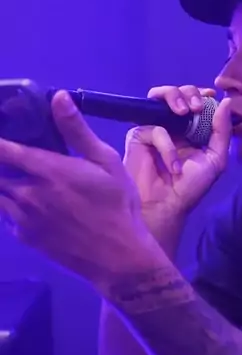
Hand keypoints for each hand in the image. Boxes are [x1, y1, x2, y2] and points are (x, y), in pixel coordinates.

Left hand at [0, 90, 158, 287]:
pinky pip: (5, 214)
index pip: (3, 149)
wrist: (118, 257)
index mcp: (47, 170)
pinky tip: (22, 199)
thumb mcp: (106, 162)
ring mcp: (22, 218)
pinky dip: (7, 202)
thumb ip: (77, 131)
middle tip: (8, 155)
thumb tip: (58, 97)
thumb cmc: (117, 205)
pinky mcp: (24, 237)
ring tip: (15, 176)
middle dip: (1, 162)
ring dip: (3, 183)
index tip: (1, 130)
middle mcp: (27, 194)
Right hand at [123, 85, 231, 234]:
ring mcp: (154, 127)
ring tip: (183, 111)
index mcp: (191, 128)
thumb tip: (226, 101)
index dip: (201, 93)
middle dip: (188, 92)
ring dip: (173, 96)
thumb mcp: (215, 159)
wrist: (167, 205)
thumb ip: (222, 131)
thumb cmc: (191, 186)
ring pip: (158, 97)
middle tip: (196, 107)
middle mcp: (172, 124)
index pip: (194, 100)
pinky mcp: (138, 135)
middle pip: (177, 92)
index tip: (210, 95)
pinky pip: (155, 128)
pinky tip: (173, 165)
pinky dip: (167, 146)